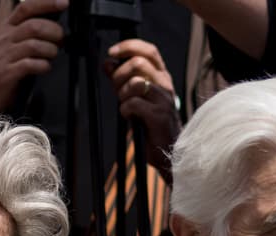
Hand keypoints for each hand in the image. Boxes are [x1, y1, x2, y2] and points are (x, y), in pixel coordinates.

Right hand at [0, 0, 67, 114]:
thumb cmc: (1, 66)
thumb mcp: (12, 43)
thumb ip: (30, 31)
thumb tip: (55, 21)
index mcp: (7, 28)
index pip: (26, 7)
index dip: (47, 3)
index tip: (64, 3)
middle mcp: (4, 39)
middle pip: (34, 26)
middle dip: (54, 32)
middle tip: (60, 41)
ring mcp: (3, 56)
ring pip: (34, 45)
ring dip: (50, 50)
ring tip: (51, 56)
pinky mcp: (5, 74)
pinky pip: (29, 65)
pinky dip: (43, 66)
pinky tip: (44, 67)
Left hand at [104, 39, 180, 181]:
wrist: (168, 148)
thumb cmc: (150, 122)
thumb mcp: (134, 95)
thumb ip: (121, 79)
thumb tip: (107, 63)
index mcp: (161, 76)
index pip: (149, 50)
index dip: (129, 46)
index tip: (111, 52)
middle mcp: (165, 83)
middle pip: (138, 63)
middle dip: (119, 76)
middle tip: (117, 91)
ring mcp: (164, 99)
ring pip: (135, 83)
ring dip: (122, 95)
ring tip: (127, 107)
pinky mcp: (159, 115)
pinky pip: (132, 104)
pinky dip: (125, 110)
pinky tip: (130, 117)